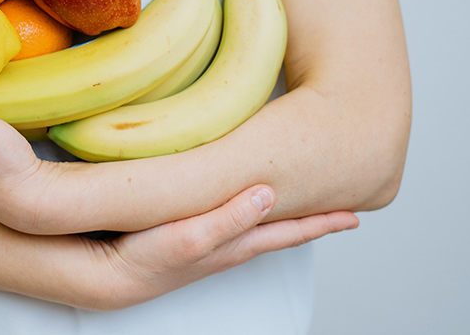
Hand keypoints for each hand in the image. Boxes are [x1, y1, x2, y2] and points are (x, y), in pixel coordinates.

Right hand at [80, 185, 358, 309]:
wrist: (114, 275)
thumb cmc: (149, 257)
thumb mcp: (192, 237)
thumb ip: (230, 217)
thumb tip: (271, 194)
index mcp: (237, 242)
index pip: (290, 231)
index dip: (323, 222)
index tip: (356, 215)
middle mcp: (232, 243)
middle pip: (284, 230)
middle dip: (314, 220)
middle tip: (345, 210)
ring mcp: (214, 242)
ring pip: (263, 226)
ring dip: (287, 216)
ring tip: (305, 203)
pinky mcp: (195, 235)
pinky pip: (238, 221)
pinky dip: (255, 212)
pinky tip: (250, 202)